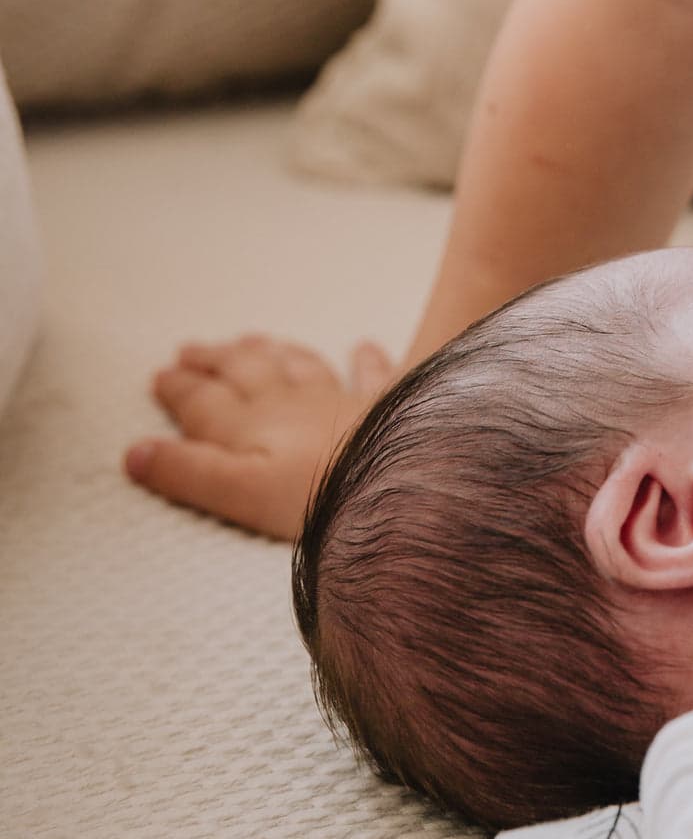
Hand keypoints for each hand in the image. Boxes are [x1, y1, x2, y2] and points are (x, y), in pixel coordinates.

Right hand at [125, 334, 395, 539]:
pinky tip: (363, 346)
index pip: (205, 402)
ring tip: (256, 340)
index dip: (180, 389)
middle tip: (192, 348)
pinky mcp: (393, 409)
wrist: (412, 484)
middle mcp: (294, 405)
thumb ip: (190, 474)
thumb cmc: (326, 498)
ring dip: (273, 352)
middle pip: (247, 373)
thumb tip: (135, 454)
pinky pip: (375, 377)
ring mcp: (344, 403)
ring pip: (300, 366)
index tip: (161, 375)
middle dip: (217, 360)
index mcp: (253, 427)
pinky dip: (365, 360)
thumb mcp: (243, 494)